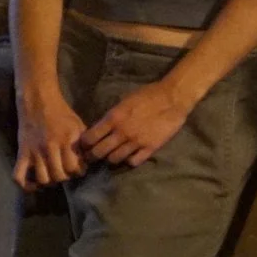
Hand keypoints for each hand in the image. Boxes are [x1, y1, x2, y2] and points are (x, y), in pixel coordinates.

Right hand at [14, 86, 89, 189]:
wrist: (39, 101)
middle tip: (65, 172)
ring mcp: (34, 151)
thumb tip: (87, 162)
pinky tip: (33, 185)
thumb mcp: (78, 126)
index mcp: (67, 141)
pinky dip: (25, 185)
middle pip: (59, 176)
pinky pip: (18, 175)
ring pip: (42, 179)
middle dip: (64, 177)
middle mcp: (50, 148)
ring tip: (51, 176)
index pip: (74, 168)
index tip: (78, 169)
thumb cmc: (62, 114)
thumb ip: (82, 144)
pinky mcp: (22, 152)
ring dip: (49, 182)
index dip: (78, 172)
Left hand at [77, 78, 199, 168]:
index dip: (84, 144)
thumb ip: (112, 116)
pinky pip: (133, 162)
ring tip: (112, 156)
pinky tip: (130, 156)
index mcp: (114, 118)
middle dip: (93, 156)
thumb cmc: (148, 95)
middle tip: (93, 156)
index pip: (90, 138)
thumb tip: (100, 128)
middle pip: (99, 152)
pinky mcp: (150, 148)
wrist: (173, 98)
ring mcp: (136, 142)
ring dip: (111, 159)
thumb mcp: (124, 101)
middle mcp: (122, 132)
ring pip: (114, 159)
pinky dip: (129, 160)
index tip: (85, 145)